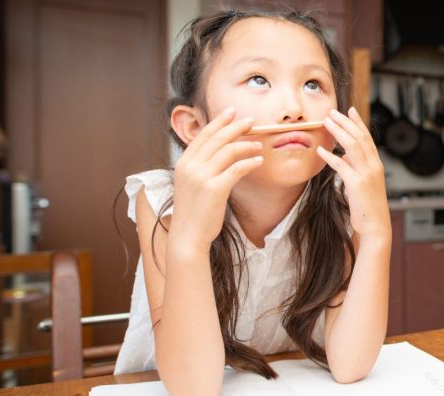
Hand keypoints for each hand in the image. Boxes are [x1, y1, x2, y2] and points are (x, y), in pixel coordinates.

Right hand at [171, 107, 263, 249]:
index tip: (232, 112)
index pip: (203, 135)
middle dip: (236, 126)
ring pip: (228, 150)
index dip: (219, 121)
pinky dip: (249, 161)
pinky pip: (236, 168)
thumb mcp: (192, 184)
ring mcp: (201, 177)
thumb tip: (221, 152)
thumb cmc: (194, 211)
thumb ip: (202, 167)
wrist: (188, 236)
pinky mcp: (214, 189)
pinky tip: (258, 160)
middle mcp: (190, 166)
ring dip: (247, 144)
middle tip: (251, 120)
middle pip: (217, 138)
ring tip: (259, 144)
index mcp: (183, 163)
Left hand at [317, 108, 389, 242]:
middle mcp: (373, 166)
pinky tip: (320, 149)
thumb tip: (344, 157)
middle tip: (333, 111)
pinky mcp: (357, 184)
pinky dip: (330, 156)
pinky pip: (341, 165)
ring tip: (326, 122)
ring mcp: (366, 174)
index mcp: (376, 165)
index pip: (367, 138)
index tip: (350, 110)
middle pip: (359, 137)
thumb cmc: (368, 207)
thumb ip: (355, 168)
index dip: (358, 123)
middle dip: (345, 122)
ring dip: (338, 132)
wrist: (376, 226)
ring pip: (352, 146)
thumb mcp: (363, 184)